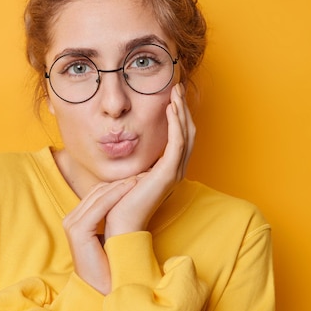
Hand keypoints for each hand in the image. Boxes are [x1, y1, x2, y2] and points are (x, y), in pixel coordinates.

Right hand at [62, 178, 136, 293]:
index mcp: (76, 219)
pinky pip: (99, 206)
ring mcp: (72, 224)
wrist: (104, 289)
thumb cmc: (111, 265)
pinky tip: (132, 187)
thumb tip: (128, 200)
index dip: (117, 184)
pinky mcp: (78, 231)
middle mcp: (71, 219)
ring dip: (120, 185)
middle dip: (120, 182)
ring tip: (140, 178)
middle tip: (142, 173)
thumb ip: (110, 219)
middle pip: (97, 191)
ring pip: (99, 195)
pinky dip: (116, 194)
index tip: (139, 177)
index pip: (96, 193)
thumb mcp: (109, 236)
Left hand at [104, 83, 195, 237]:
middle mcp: (177, 169)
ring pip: (186, 134)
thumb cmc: (122, 201)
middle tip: (178, 86)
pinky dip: (176, 124)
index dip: (179, 114)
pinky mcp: (169, 174)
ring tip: (176, 91)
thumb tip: (128, 142)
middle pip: (188, 131)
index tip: (173, 95)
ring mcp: (175, 172)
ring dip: (181, 110)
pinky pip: (177, 143)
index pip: (180, 136)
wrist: (122, 223)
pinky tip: (171, 109)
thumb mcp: (131, 173)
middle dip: (183, 107)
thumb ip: (137, 159)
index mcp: (169, 169)